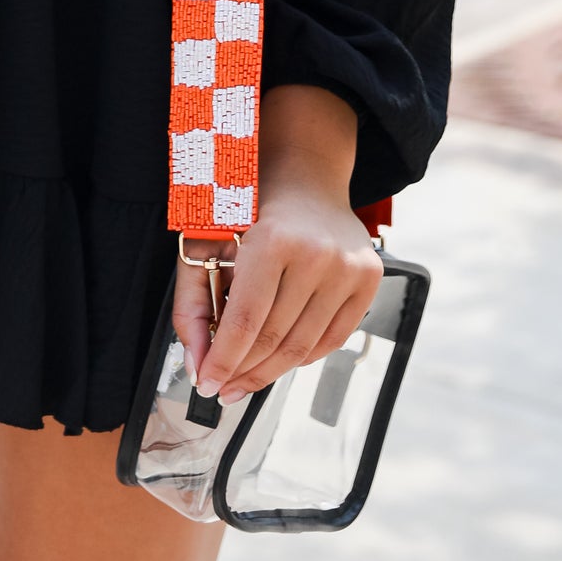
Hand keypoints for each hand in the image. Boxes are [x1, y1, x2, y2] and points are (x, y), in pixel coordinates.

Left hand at [174, 88, 383, 403]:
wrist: (304, 172)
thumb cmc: (248, 205)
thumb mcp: (206, 241)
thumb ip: (193, 306)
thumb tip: (197, 367)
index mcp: (274, 238)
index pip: (247, 320)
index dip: (224, 360)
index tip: (207, 383)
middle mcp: (318, 254)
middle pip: (275, 338)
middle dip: (243, 371)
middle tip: (222, 388)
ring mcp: (349, 268)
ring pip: (305, 346)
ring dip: (270, 371)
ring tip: (245, 379)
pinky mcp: (369, 278)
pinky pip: (333, 338)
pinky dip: (303, 356)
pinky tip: (279, 359)